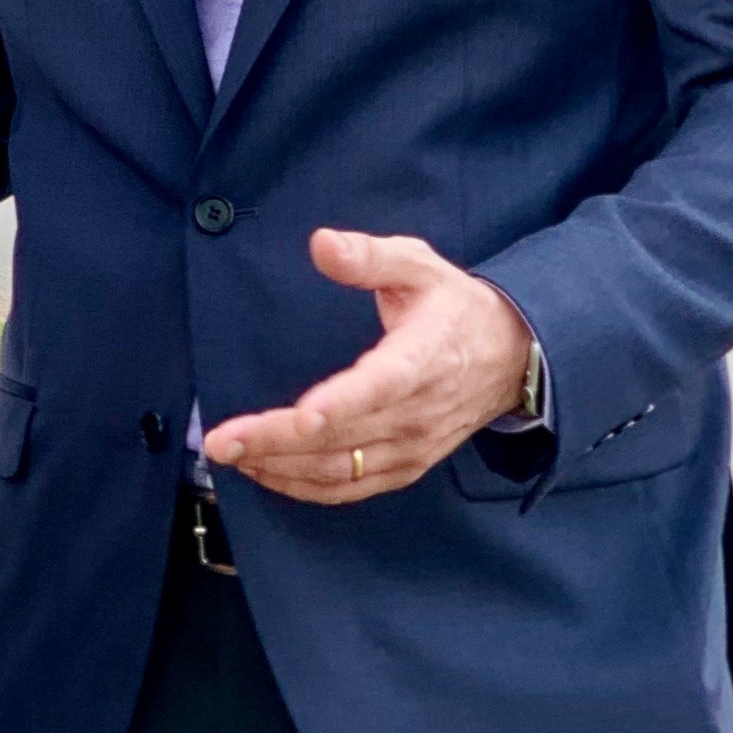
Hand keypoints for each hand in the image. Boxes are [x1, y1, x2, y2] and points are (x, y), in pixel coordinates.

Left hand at [202, 230, 534, 504]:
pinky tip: (268, 475)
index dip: (341, 403)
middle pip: (344, 436)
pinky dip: (307, 488)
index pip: (381, 386)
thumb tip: (321, 243)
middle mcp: (416, 412)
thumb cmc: (453, 306)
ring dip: (283, 468)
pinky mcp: (406, 466)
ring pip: (342, 470)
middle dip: (277, 441)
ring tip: (231, 456)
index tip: (301, 416)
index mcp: (421, 358)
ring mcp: (412, 446)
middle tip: (220, 442)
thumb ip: (370, 257)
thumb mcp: (419, 265)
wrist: (511, 357)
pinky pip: (353, 487)